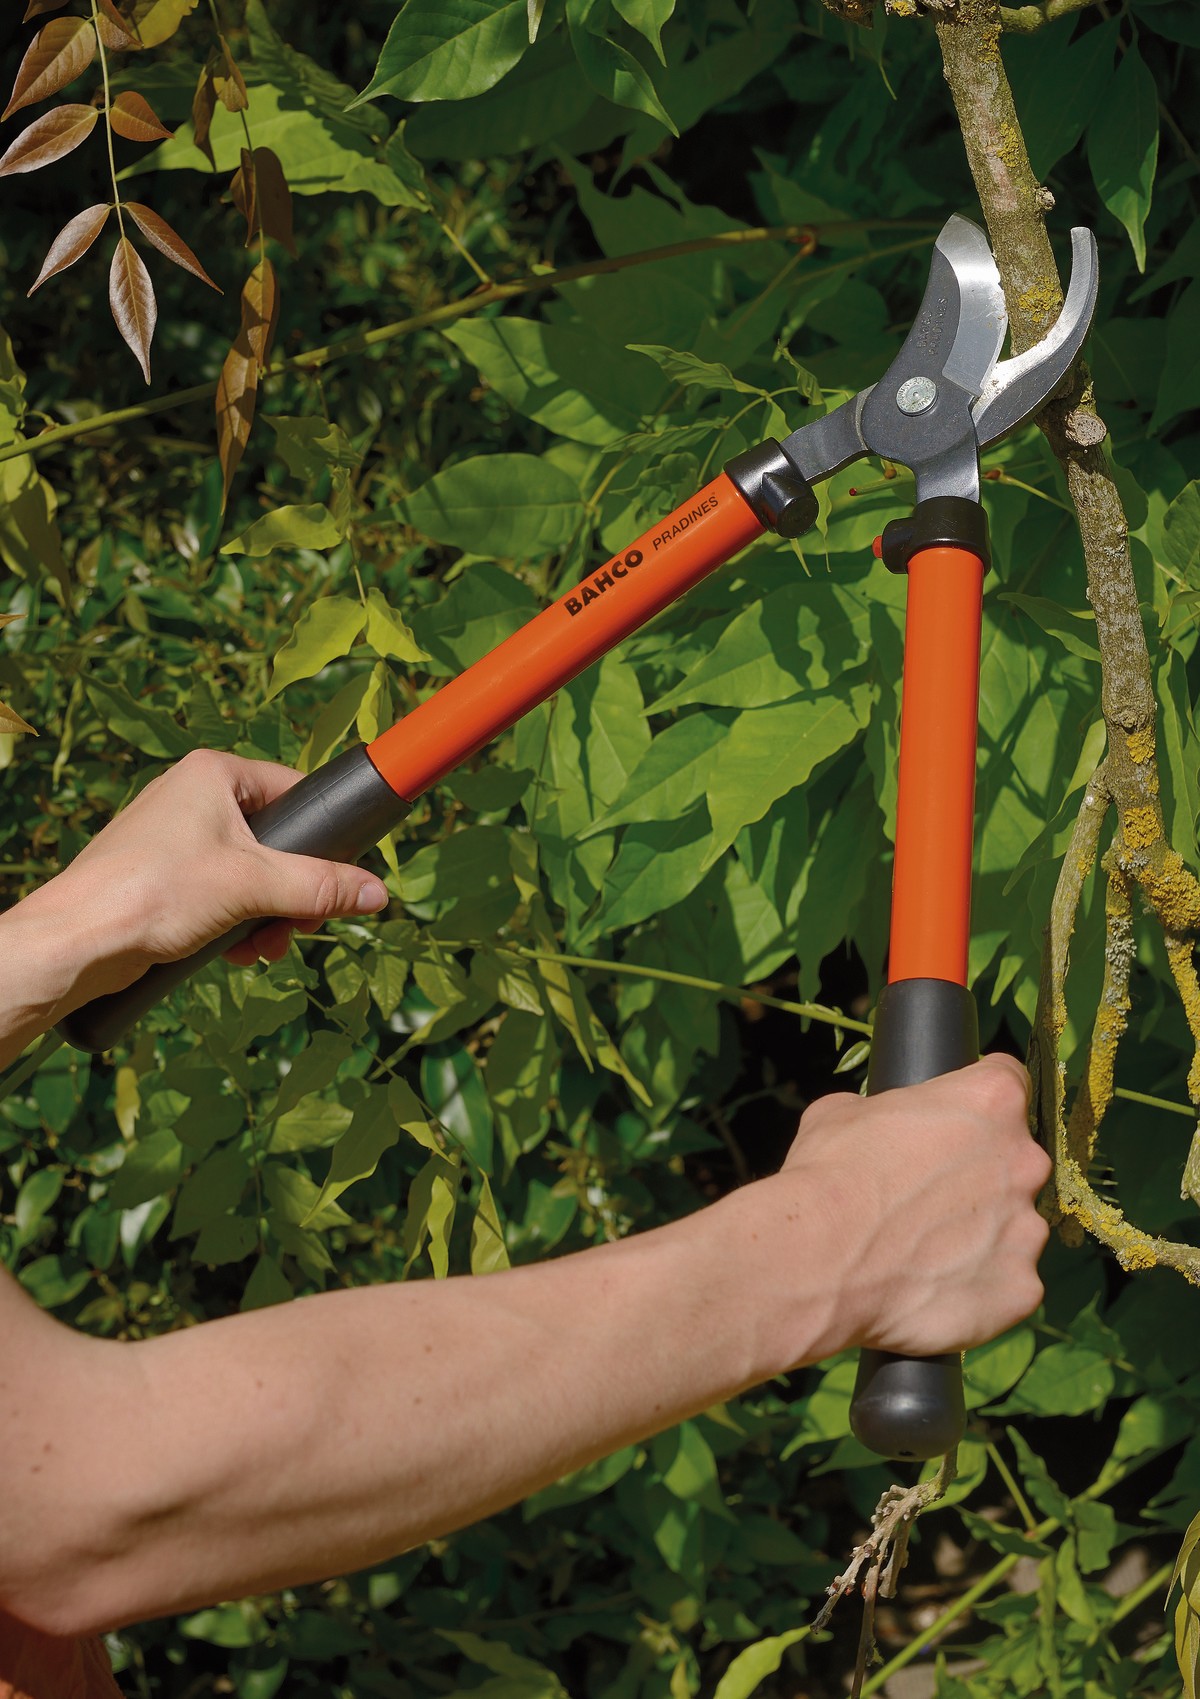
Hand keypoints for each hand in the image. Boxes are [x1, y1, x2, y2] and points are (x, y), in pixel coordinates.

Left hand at [23, 750, 388, 999]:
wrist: (78, 940)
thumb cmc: (158, 891)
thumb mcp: (254, 886)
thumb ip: (321, 887)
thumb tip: (379, 893)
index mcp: (215, 773)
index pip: (294, 789)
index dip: (322, 836)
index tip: (337, 877)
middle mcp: (193, 795)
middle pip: (275, 840)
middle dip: (292, 892)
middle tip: (298, 928)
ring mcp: (174, 836)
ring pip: (249, 873)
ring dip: (266, 915)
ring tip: (261, 948)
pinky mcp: (161, 875)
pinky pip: (219, 893)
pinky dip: (235, 923)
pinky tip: (233, 953)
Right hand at [738, 1056, 1050, 1367]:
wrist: (822, 1259)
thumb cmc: (830, 1173)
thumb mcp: (843, 1112)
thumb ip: (884, 1111)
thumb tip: (881, 1126)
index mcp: (991, 1101)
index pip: (1008, 1081)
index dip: (976, 1102)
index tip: (954, 1122)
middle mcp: (1025, 1162)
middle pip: (1016, 1161)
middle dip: (981, 1176)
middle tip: (928, 1198)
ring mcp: (1029, 1231)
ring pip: (1014, 1229)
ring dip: (982, 1236)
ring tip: (925, 1254)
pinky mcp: (1022, 1290)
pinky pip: (1007, 1286)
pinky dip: (977, 1289)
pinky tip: (932, 1291)